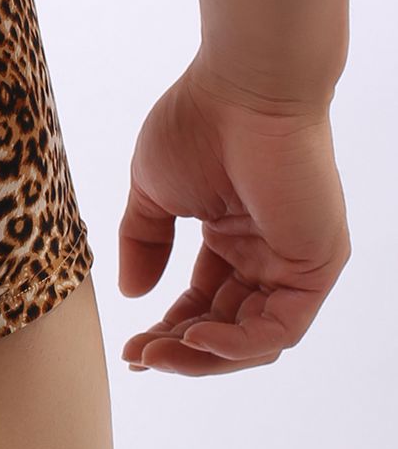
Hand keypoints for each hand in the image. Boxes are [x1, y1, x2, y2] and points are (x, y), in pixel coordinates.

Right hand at [118, 52, 350, 374]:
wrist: (243, 91)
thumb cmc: (198, 125)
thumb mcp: (154, 193)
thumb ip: (144, 242)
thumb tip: (132, 292)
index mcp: (234, 237)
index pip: (205, 303)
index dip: (167, 329)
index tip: (131, 346)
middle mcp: (268, 254)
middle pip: (228, 328)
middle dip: (180, 349)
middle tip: (140, 358)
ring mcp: (294, 262)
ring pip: (255, 338)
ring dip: (204, 355)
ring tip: (158, 353)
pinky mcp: (317, 265)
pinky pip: (281, 327)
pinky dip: (238, 343)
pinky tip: (195, 338)